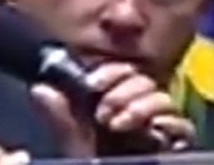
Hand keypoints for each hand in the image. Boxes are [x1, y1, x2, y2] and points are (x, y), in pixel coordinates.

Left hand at [32, 62, 194, 156]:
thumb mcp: (70, 148)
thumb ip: (58, 120)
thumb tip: (42, 90)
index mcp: (108, 108)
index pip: (117, 74)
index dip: (107, 73)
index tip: (92, 84)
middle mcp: (133, 115)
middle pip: (140, 80)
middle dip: (120, 89)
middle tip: (101, 111)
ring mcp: (154, 130)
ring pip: (160, 97)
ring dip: (137, 104)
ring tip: (114, 123)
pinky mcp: (172, 145)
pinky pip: (179, 124)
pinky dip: (161, 121)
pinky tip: (140, 130)